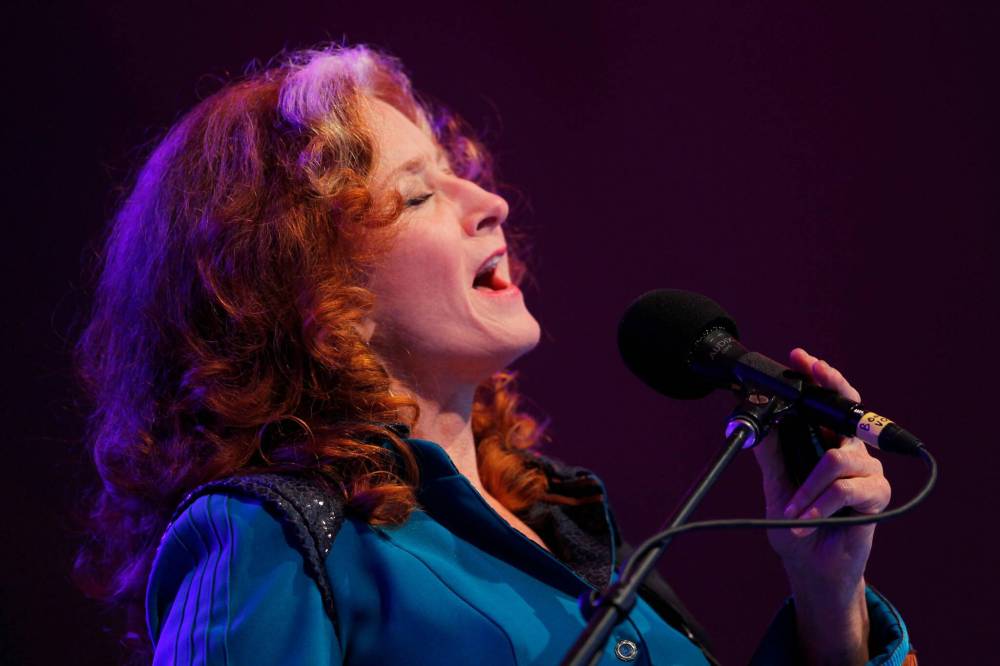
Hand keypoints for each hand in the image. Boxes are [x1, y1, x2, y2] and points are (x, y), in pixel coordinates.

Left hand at [752, 348, 891, 664]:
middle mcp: (848, 450)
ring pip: (835, 460)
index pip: (827, 403)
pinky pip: (844, 490)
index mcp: (825, 443)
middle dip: (830, 386)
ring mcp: (865, 471)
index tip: (800, 358)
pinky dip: (819, 506)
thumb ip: (770, 453)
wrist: (811, 566)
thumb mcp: (775, 485)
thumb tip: (754, 421)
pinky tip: (806, 522)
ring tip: (791, 511)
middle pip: (847, 410)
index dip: (819, 377)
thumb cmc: (795, 524)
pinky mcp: (876, 496)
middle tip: (812, 369)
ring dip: (806, 489)